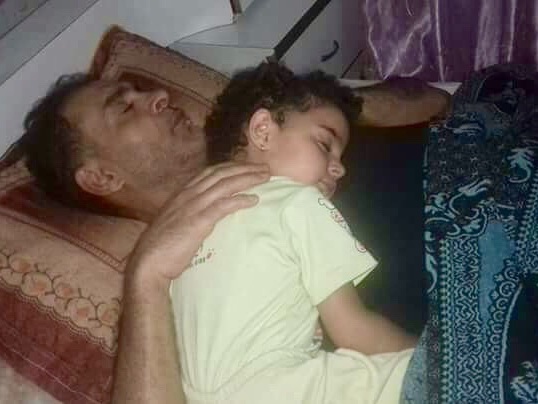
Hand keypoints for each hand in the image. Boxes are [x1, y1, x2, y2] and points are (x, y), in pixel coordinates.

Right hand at [128, 162, 268, 285]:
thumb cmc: (161, 248)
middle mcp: (188, 195)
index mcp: (182, 194)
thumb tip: (204, 215)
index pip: (210, 172)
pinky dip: (240, 200)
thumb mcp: (175, 223)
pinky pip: (224, 205)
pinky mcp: (199, 221)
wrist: (148, 263)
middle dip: (244, 167)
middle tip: (263, 167)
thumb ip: (189, 214)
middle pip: (221, 173)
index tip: (247, 165)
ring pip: (225, 185)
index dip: (230, 166)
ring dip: (248, 179)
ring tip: (265, 177)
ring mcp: (193, 206)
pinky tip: (254, 200)